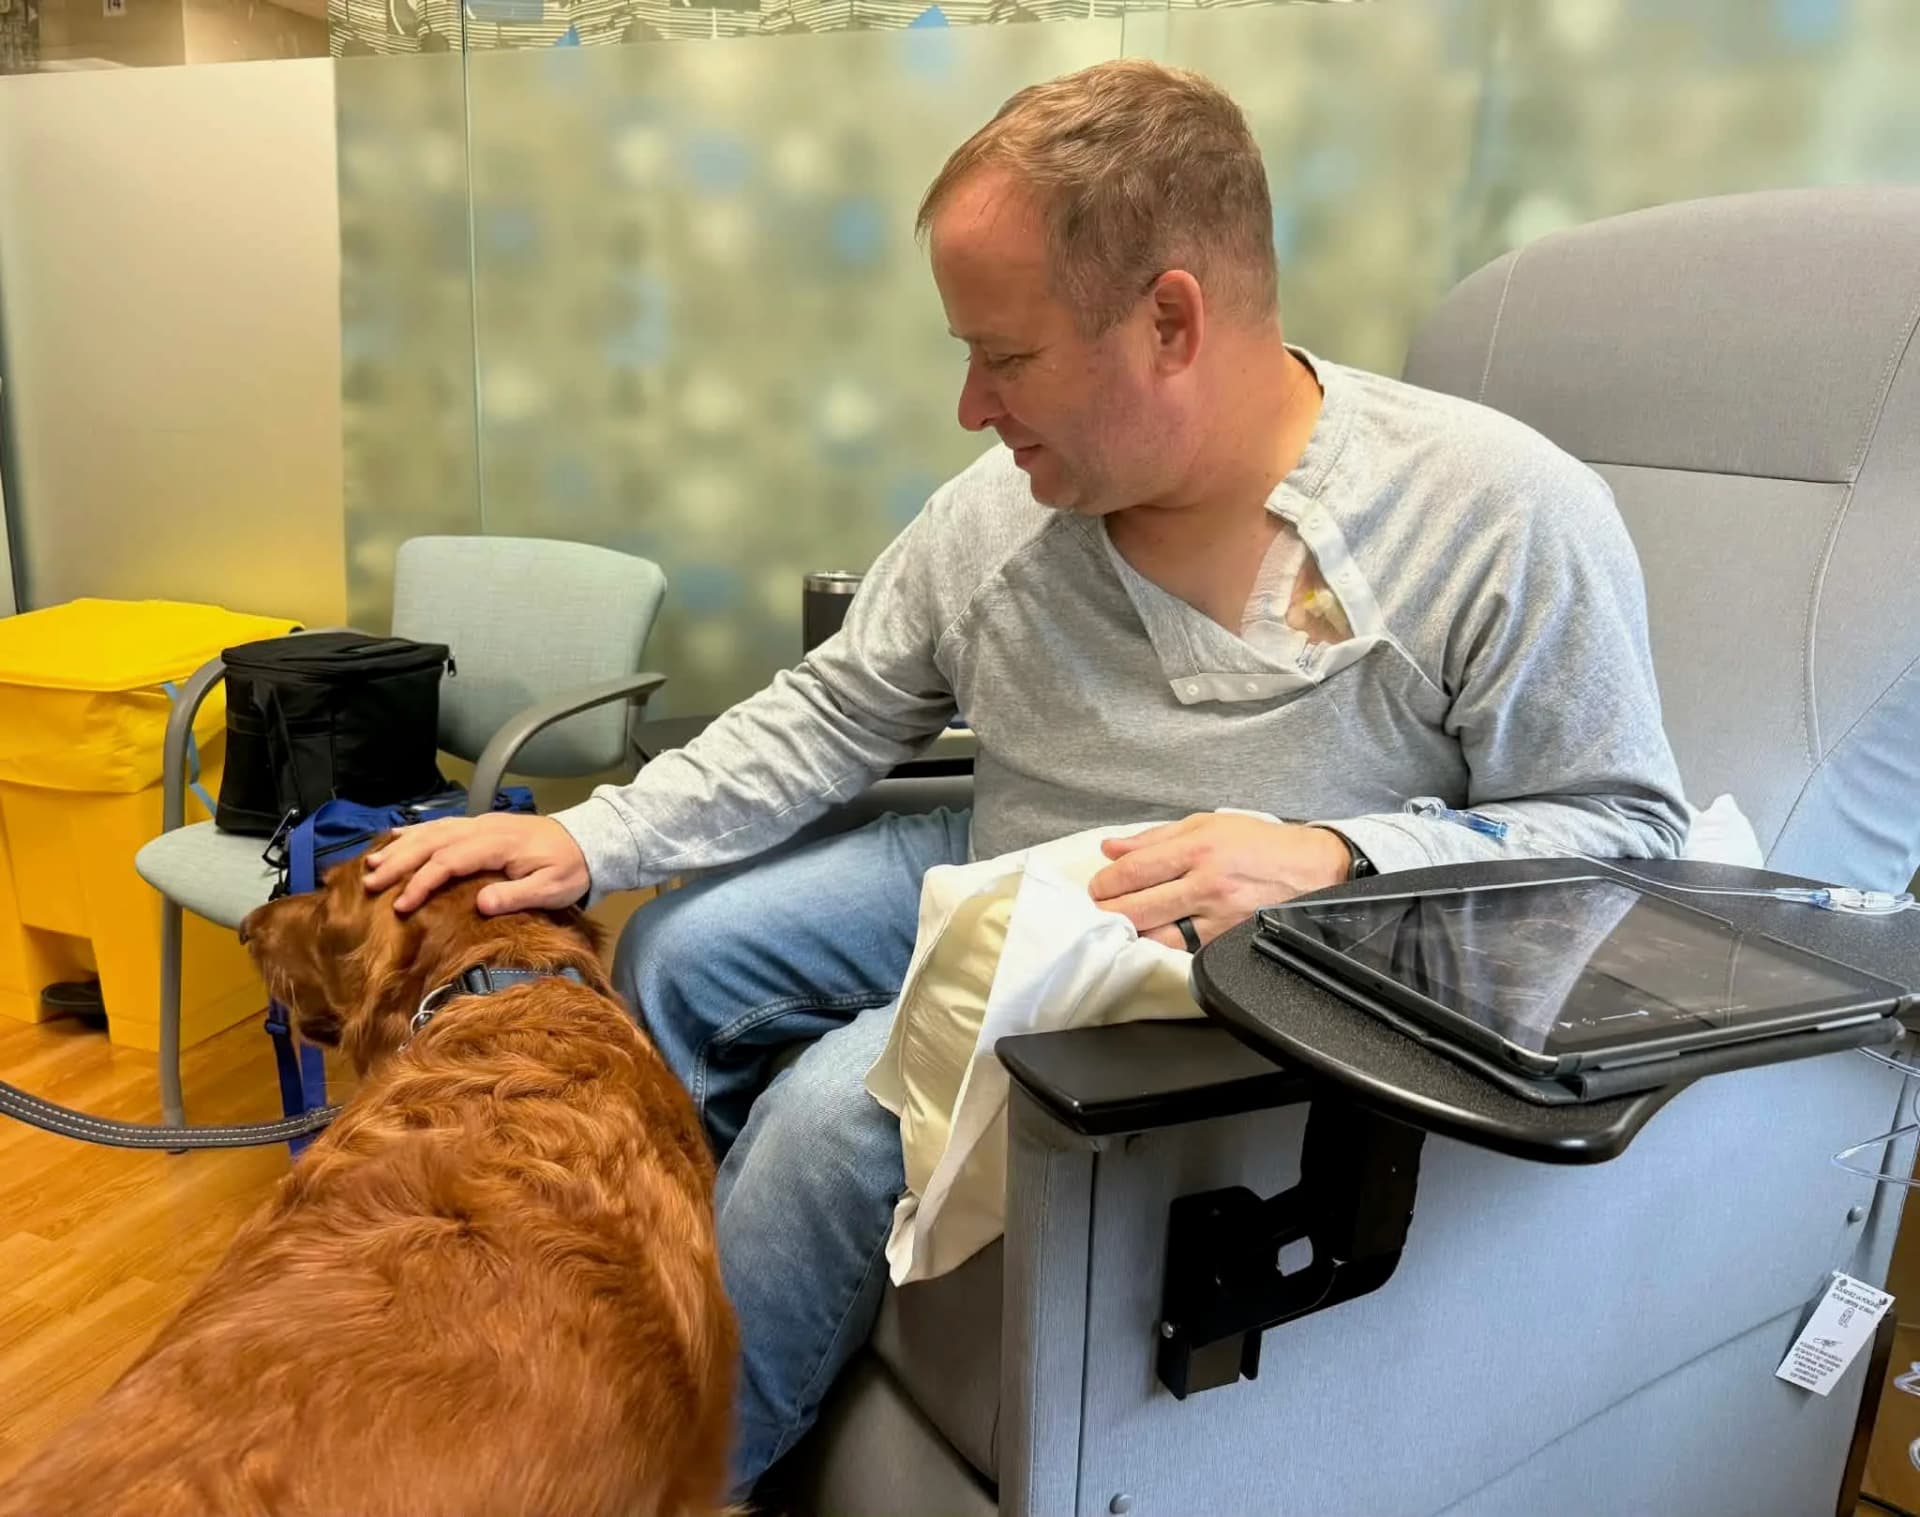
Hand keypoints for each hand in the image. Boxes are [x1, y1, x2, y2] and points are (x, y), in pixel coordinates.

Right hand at [362, 813, 590, 915]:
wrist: (586, 842)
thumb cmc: (570, 869)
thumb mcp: (553, 888)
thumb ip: (518, 895)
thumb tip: (481, 904)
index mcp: (498, 844)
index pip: (450, 860)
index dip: (423, 882)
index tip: (401, 905)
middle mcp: (483, 829)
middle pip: (432, 842)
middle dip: (399, 862)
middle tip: (369, 882)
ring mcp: (479, 824)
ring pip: (432, 831)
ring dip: (400, 846)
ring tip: (371, 863)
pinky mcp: (479, 825)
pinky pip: (441, 825)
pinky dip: (415, 832)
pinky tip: (394, 838)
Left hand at [1087, 814, 1350, 948]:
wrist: (1314, 868)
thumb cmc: (1259, 843)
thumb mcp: (1208, 824)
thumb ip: (1154, 839)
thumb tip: (1110, 849)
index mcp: (1198, 848)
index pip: (1134, 870)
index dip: (1106, 883)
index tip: (1097, 887)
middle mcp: (1207, 883)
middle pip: (1139, 908)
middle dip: (1110, 911)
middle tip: (1101, 910)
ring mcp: (1220, 917)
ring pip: (1159, 936)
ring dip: (1135, 934)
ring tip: (1124, 927)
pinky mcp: (1231, 941)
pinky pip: (1187, 950)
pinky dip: (1166, 947)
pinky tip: (1156, 939)